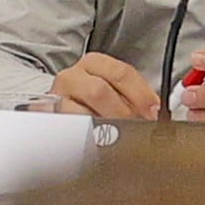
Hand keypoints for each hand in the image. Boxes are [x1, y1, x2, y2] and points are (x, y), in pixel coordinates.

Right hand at [38, 51, 154, 126]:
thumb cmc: (92, 101)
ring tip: (117, 136)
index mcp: (94, 63)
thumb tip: (154, 113)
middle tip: (135, 126)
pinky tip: (97, 140)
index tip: (152, 112)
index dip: (141, 95)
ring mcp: (58, 96)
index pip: (121, 73)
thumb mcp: (115, 92)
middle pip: (100, 91)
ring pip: (82, 112)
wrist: (61, 110)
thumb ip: (135, 98)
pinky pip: (70, 130)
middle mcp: (73, 76)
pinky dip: (87, 137)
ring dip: (104, 128)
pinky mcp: (49, 117)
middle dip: (122, 113)